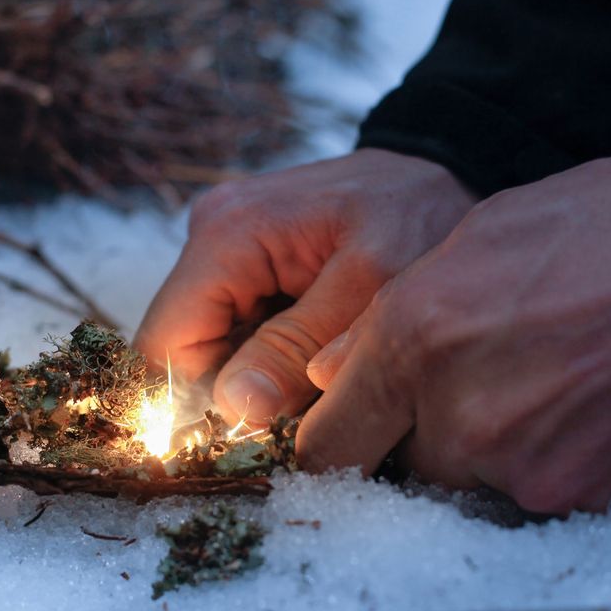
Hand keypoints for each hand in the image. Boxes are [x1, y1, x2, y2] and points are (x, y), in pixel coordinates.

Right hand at [135, 149, 475, 420]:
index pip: (165, 344)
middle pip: (185, 349)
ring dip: (258, 378)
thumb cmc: (418, 218)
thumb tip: (234, 408)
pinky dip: (273, 357)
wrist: (444, 173)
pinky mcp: (247, 262)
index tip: (257, 437)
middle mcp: (209, 234)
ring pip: (212, 345)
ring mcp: (225, 247)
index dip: (195, 403)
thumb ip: (298, 347)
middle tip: (308, 411)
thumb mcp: (371, 288)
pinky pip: (238, 329)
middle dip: (236, 393)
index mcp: (227, 234)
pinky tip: (318, 357)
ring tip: (323, 380)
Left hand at [299, 145, 610, 512]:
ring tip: (555, 384)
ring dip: (497, 453)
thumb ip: (389, 319)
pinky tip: (595, 408)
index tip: (357, 429)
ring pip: (476, 487)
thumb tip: (329, 376)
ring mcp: (532, 471)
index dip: (339, 438)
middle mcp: (462, 418)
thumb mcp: (481, 235)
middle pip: (405, 470)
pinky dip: (558, 465)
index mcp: (416, 340)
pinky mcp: (597, 502)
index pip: (327, 447)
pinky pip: (546, 499)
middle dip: (425, 437)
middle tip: (484, 383)